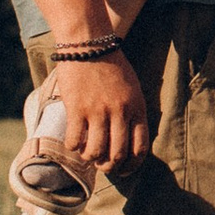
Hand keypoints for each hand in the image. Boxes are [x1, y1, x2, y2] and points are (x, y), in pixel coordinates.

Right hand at [47, 46, 151, 168]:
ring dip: (90, 158)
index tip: (123, 169)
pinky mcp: (77, 109)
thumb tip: (129, 140)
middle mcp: (120, 112)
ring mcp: (98, 111)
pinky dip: (74, 147)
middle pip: (117, 154)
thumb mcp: (132, 88)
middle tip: (103, 164)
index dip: (132, 165)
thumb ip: (133, 112)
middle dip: (110, 166)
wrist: (89, 44)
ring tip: (87, 153)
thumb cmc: (111, 66)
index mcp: (137, 107)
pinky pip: (75, 141)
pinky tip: (74, 142)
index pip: (140, 148)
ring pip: (95, 152)